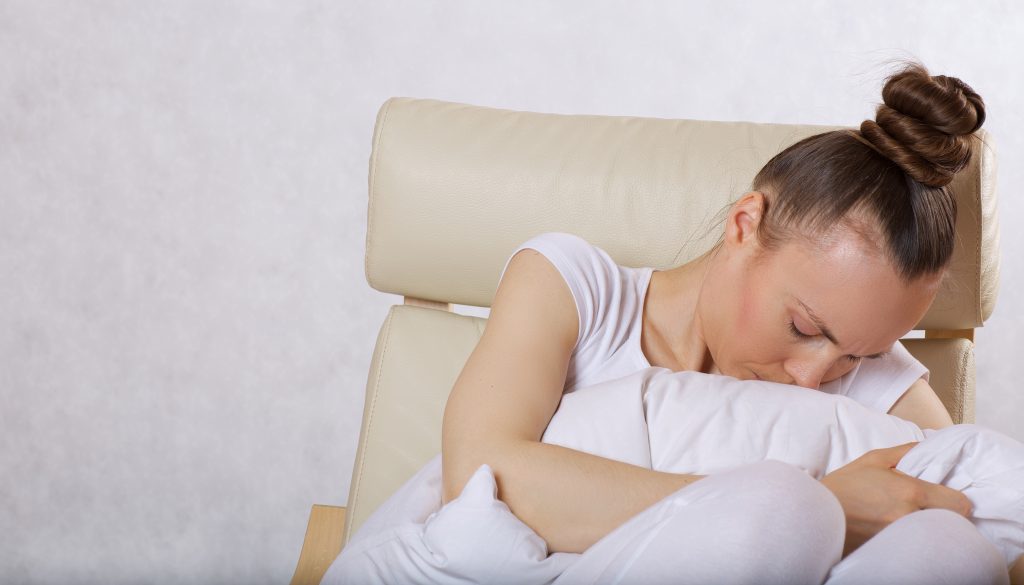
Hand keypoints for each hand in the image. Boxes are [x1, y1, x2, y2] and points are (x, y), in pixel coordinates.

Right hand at [820, 442, 972, 555]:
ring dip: (930, 525)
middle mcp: (911, 516)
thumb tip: (927, 446)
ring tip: (912, 517)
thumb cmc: (844, 485)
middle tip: (930, 507)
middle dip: (945, 513)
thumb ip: (905, 451)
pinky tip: (899, 530)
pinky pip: (917, 544)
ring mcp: (903, 537)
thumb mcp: (873, 460)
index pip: (960, 503)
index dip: (956, 499)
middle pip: (953, 522)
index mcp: (911, 491)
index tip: (945, 496)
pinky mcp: (894, 550)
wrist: (817, 514)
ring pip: (936, 534)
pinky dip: (914, 538)